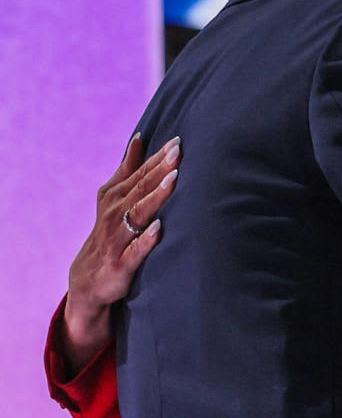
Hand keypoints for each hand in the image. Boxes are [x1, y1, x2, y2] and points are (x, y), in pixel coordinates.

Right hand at [61, 135, 180, 373]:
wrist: (88, 279)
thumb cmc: (111, 231)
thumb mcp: (115, 197)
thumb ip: (129, 169)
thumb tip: (140, 138)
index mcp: (116, 197)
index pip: (140, 173)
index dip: (158, 157)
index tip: (177, 141)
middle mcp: (115, 214)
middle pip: (140, 189)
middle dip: (160, 170)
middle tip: (178, 151)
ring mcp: (117, 239)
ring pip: (137, 215)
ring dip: (155, 197)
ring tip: (173, 180)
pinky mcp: (120, 264)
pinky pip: (134, 251)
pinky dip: (146, 240)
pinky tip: (159, 228)